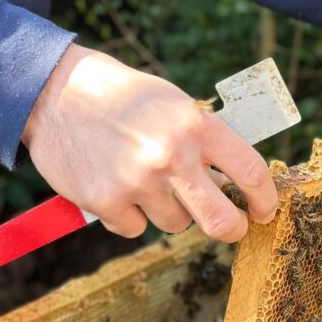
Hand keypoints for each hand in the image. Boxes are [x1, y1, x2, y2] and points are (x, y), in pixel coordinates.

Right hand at [22, 44, 277, 240]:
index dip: (265, 200)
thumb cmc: (123, 98)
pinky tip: (115, 185)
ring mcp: (138, 182)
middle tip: (230, 226)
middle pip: (222, 222)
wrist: (55, 92)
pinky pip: (134, 229)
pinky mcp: (106, 201)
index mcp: (196, 126)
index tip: (265, 211)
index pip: (250, 172)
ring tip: (144, 178)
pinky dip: (128, 215)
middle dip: (232, 229)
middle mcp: (171, 156)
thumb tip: (237, 182)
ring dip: (168, 210)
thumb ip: (205, 141)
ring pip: (176, 224)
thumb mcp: (174, 104)